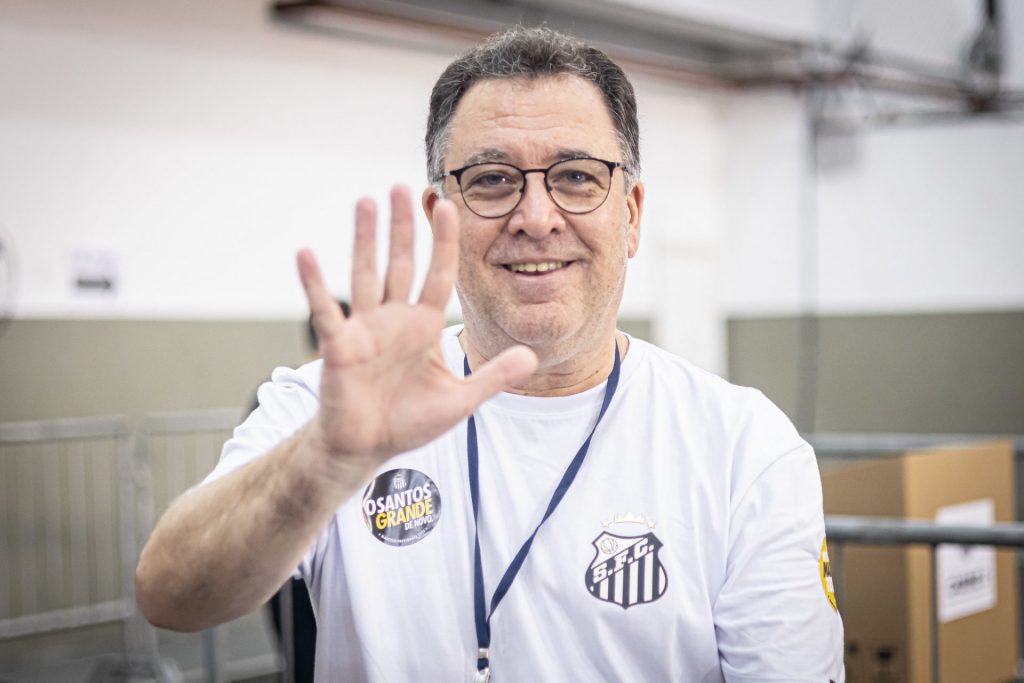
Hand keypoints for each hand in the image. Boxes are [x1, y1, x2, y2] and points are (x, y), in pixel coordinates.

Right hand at [297, 186, 536, 469]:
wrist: (367, 447)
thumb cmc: (409, 421)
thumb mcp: (460, 401)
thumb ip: (493, 377)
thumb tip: (531, 357)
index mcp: (424, 326)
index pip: (438, 274)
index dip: (443, 243)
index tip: (449, 206)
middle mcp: (394, 319)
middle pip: (401, 263)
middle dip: (403, 227)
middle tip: (403, 186)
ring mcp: (365, 329)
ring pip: (366, 274)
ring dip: (365, 239)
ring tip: (366, 201)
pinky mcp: (339, 346)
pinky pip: (326, 311)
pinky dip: (315, 284)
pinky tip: (306, 255)